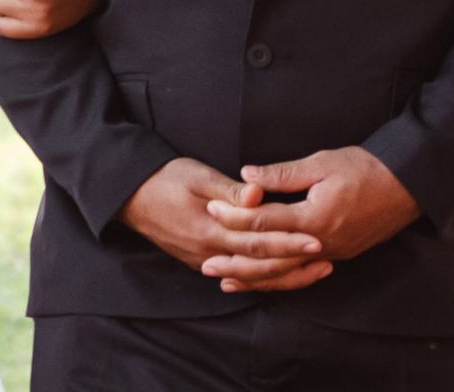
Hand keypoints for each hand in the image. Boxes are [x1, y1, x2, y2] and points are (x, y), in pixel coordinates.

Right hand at [118, 157, 328, 292]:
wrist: (128, 196)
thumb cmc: (163, 178)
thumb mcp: (196, 176)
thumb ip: (231, 190)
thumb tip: (261, 196)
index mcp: (210, 230)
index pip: (258, 241)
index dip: (289, 242)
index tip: (317, 240)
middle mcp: (209, 253)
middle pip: (260, 265)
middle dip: (294, 263)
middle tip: (326, 259)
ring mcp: (203, 260)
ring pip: (251, 276)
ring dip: (284, 275)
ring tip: (314, 270)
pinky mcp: (199, 261)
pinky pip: (237, 275)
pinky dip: (261, 278)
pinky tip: (279, 276)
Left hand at [203, 147, 419, 289]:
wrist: (409, 185)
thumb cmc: (365, 168)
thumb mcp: (321, 163)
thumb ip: (281, 174)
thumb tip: (245, 175)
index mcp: (315, 218)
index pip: (265, 222)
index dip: (234, 216)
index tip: (211, 209)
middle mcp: (322, 243)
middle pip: (272, 258)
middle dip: (237, 262)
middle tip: (205, 264)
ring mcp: (333, 253)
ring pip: (287, 273)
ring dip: (255, 278)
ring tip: (225, 281)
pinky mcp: (339, 254)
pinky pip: (303, 272)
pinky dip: (280, 278)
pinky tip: (263, 280)